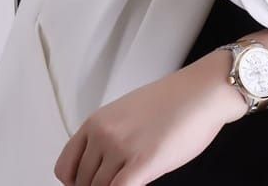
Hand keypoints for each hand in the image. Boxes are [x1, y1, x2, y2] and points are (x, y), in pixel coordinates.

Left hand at [53, 61, 231, 185]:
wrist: (202, 92)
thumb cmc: (175, 100)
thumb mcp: (129, 113)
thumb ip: (111, 137)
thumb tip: (102, 168)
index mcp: (97, 120)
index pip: (65, 166)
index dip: (75, 183)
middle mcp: (104, 133)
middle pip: (84, 183)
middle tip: (119, 180)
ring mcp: (121, 148)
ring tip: (134, 179)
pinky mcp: (141, 163)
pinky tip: (137, 185)